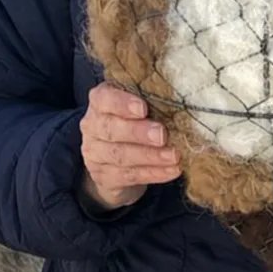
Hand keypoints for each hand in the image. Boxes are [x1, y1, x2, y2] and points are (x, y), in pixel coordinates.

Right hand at [79, 83, 181, 210]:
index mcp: (99, 102)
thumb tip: (180, 94)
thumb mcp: (138, 104)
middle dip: (139, 132)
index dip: (122, 103)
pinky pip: (129, 175)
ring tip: (174, 156)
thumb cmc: (133, 120)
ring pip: (121, 155)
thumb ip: (151, 98)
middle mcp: (92, 126)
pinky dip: (153, 173)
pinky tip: (172, 170)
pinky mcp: (104, 176)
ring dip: (150, 156)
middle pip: (111, 129)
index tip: (143, 108)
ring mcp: (95, 154)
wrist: (114, 159)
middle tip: (162, 135)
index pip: (104, 99)